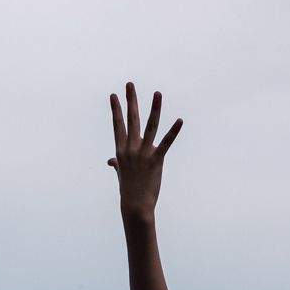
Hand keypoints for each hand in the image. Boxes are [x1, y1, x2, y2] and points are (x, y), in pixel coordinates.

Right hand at [108, 82, 182, 218]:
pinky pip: (166, 143)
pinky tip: (179, 120)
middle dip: (131, 101)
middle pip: (131, 120)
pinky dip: (173, 131)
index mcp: (121, 151)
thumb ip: (116, 164)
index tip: (114, 95)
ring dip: (154, 108)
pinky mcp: (155, 160)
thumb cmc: (128, 190)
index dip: (116, 109)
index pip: (117, 125)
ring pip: (150, 126)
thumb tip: (109, 162)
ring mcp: (142, 154)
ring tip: (157, 93)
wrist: (135, 205)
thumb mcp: (121, 174)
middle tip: (130, 84)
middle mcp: (130, 149)